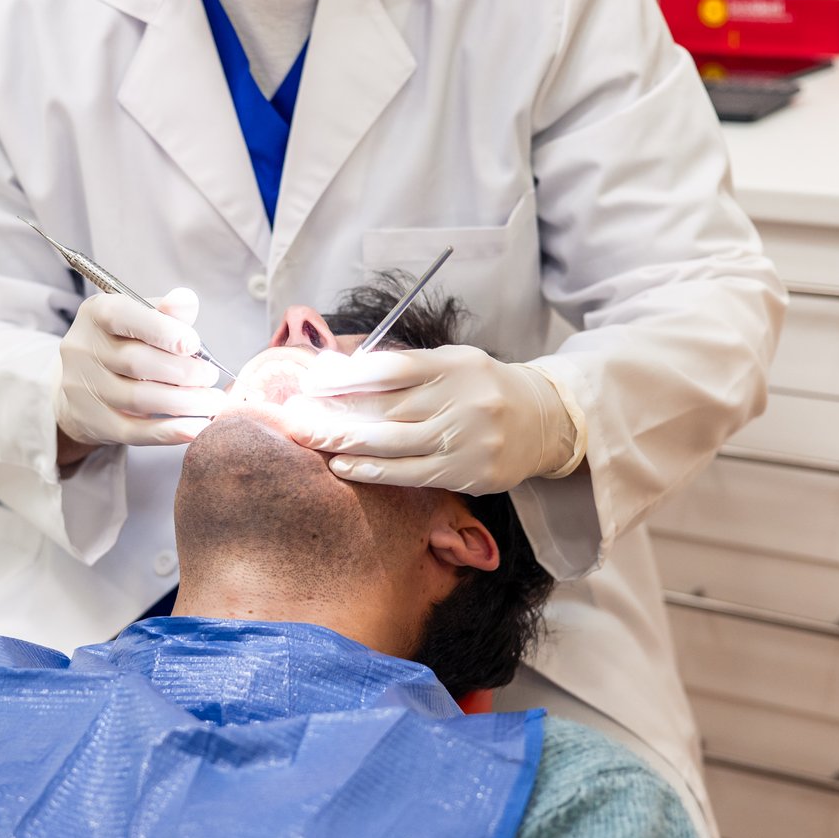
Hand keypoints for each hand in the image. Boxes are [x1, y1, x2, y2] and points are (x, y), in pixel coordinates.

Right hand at [55, 287, 226, 462]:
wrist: (86, 382)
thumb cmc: (124, 343)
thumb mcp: (142, 318)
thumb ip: (167, 311)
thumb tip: (186, 300)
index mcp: (96, 312)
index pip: (125, 317)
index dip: (162, 331)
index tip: (194, 345)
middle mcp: (82, 348)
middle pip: (136, 362)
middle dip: (182, 371)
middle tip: (210, 377)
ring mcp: (82, 387)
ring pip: (138, 399)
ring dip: (184, 403)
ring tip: (213, 402)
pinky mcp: (92, 421)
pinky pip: (134, 431)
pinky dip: (169, 432)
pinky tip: (196, 428)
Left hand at [282, 346, 580, 494]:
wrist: (544, 420)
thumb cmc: (480, 387)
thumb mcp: (448, 364)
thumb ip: (399, 369)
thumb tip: (334, 371)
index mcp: (454, 365)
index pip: (391, 368)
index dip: (346, 376)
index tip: (310, 382)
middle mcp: (462, 400)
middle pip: (387, 408)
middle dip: (335, 413)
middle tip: (295, 418)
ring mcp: (467, 439)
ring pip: (395, 443)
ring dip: (346, 443)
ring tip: (310, 441)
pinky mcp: (469, 472)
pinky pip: (411, 474)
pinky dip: (373, 471)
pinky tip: (344, 466)